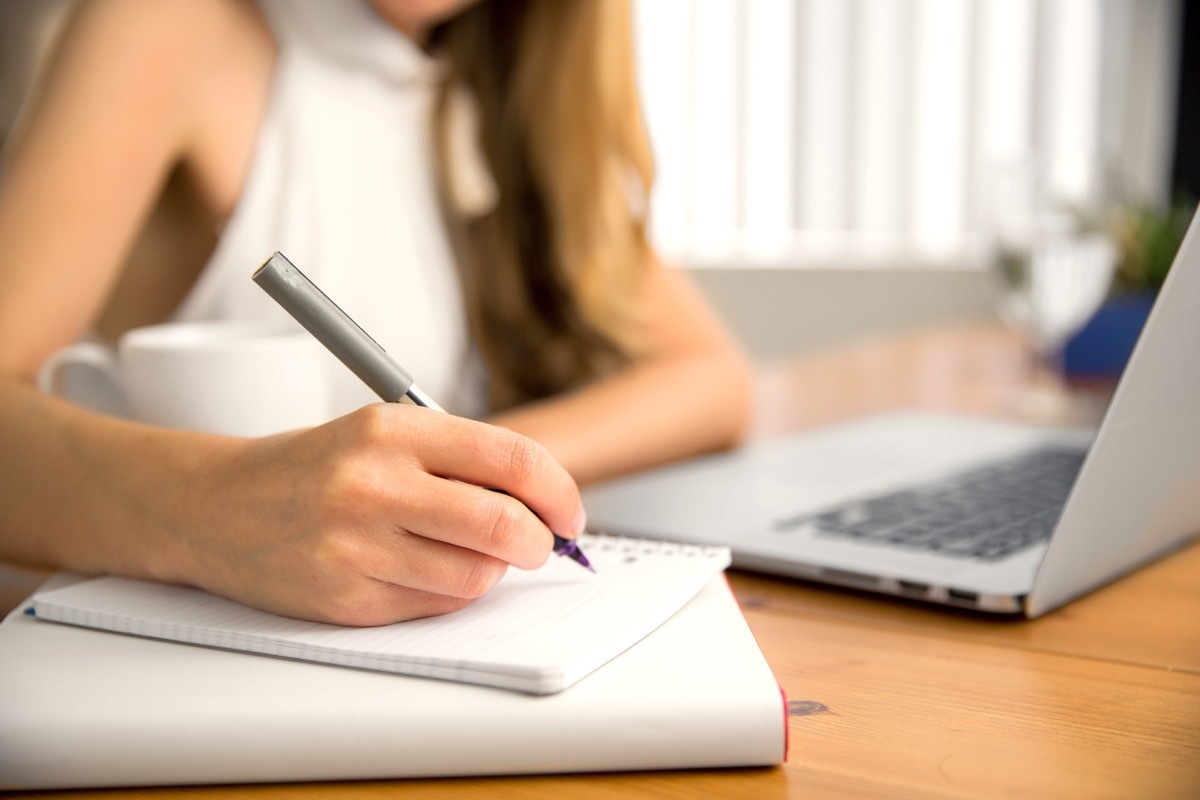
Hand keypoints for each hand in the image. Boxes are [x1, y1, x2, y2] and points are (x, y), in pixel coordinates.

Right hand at [183, 403, 584, 625]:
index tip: (571, 513)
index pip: (513, 460)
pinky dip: (449, 592)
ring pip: (477, 576)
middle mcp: (373, 484)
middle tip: (539, 543)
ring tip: (463, 550)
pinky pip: (436, 605)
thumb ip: (460, 459)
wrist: (216, 506)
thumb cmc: (314, 467)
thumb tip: (545, 501)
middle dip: (539, 542)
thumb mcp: (382, 433)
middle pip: (504, 526)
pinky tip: (420, 569)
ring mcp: (356, 546)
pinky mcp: (346, 599)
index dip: (560, 492)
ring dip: (491, 570)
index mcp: (392, 430)